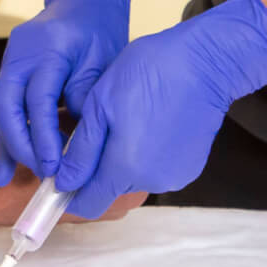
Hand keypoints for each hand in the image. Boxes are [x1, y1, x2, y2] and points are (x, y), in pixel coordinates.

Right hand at [0, 0, 136, 184]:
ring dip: (12, 146)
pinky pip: (4, 110)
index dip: (43, 136)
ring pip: (0, 111)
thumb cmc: (98, 28)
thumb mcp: (102, 60)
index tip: (54, 166)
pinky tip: (3, 171)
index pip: (37, 99)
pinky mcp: (11, 74)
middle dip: (20, 145)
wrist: (85, 1)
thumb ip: (86, 97)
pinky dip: (7, 140)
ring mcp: (11, 63)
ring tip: (26, 177)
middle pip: (5, 107)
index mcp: (47, 47)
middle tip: (43, 173)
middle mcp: (21, 54)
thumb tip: (76, 141)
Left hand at [55, 0, 266, 218]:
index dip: (70, 193)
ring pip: (133, 177)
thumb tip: (64, 183)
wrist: (205, 63)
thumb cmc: (148, 73)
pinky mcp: (190, 167)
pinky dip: (148, 154)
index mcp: (124, 167)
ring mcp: (174, 177)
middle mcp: (151, 181)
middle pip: (110, 188)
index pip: (88, 203)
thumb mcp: (100, 104)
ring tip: (129, 118)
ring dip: (124, 159)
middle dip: (98, 167)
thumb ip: (81, 150)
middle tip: (100, 126)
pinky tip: (151, 122)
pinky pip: (156, 169)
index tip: (61, 175)